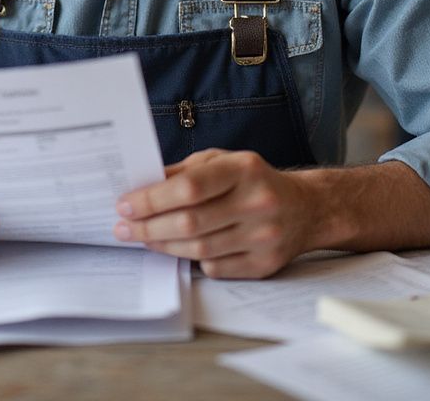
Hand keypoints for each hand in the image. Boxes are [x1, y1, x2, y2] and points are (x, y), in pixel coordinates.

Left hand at [113, 148, 315, 278]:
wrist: (306, 208)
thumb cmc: (252, 180)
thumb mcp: (221, 161)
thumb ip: (184, 172)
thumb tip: (142, 186)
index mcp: (243, 169)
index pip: (189, 187)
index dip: (152, 199)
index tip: (125, 204)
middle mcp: (257, 202)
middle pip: (191, 222)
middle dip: (149, 226)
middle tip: (123, 228)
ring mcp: (264, 236)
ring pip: (200, 249)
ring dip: (163, 245)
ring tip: (142, 238)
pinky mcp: (265, 264)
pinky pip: (216, 268)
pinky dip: (192, 260)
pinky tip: (177, 250)